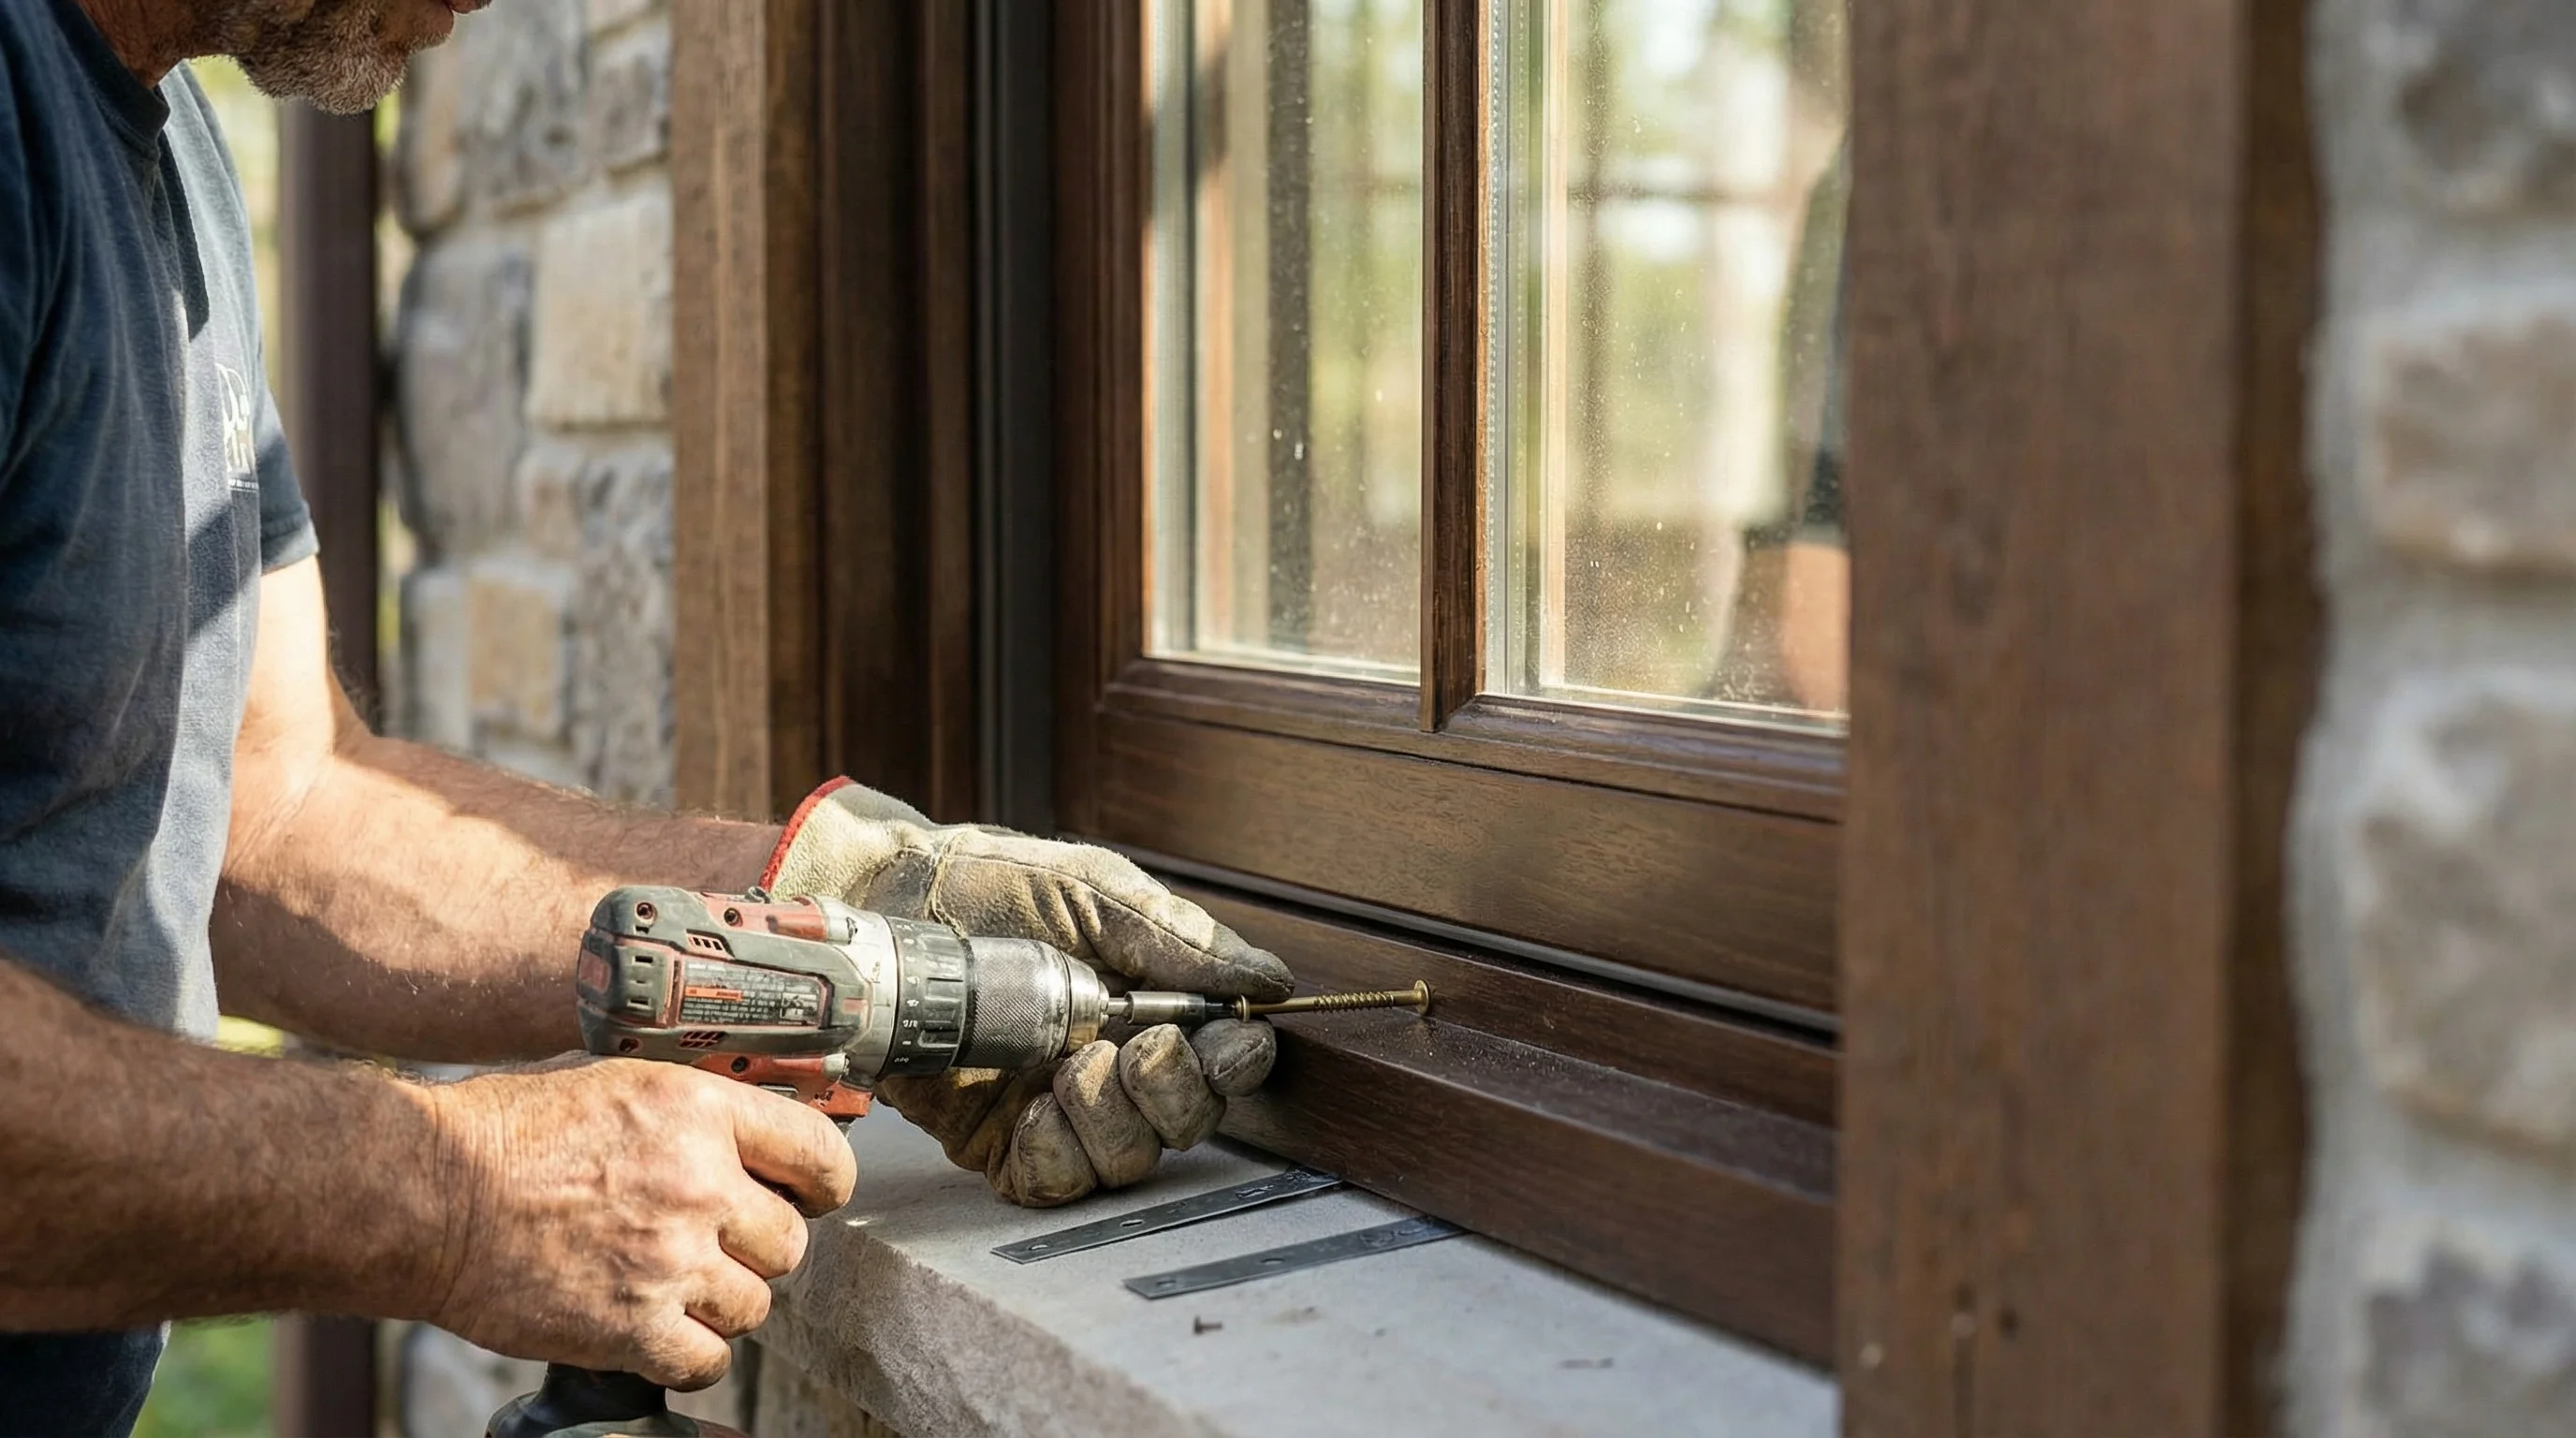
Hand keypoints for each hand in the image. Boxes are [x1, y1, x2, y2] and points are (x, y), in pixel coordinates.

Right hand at [416, 1057, 856, 1388]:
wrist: (431, 1195)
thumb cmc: (508, 1133)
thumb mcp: (620, 1085)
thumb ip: (696, 1112)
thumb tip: (756, 1135)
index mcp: (700, 1112)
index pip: (821, 1155)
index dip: (821, 1182)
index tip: (809, 1194)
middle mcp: (700, 1186)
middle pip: (790, 1242)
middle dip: (757, 1247)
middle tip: (712, 1243)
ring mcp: (670, 1263)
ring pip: (754, 1306)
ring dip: (721, 1301)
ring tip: (670, 1282)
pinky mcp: (634, 1329)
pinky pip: (707, 1361)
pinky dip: (689, 1354)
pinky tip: (656, 1328)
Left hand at [765, 779, 1291, 1205]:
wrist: (890, 902)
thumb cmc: (992, 883)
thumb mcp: (1094, 892)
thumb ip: (1180, 940)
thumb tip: (1269, 979)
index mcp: (1148, 1006)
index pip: (1219, 1060)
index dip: (1234, 1064)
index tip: (1230, 1043)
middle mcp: (1112, 1066)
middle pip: (1184, 1123)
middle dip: (1175, 1095)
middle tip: (1140, 1049)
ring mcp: (1055, 1109)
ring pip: (1125, 1161)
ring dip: (1112, 1122)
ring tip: (1071, 1067)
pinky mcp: (996, 1142)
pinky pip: (1050, 1182)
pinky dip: (1057, 1156)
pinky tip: (1039, 1111)